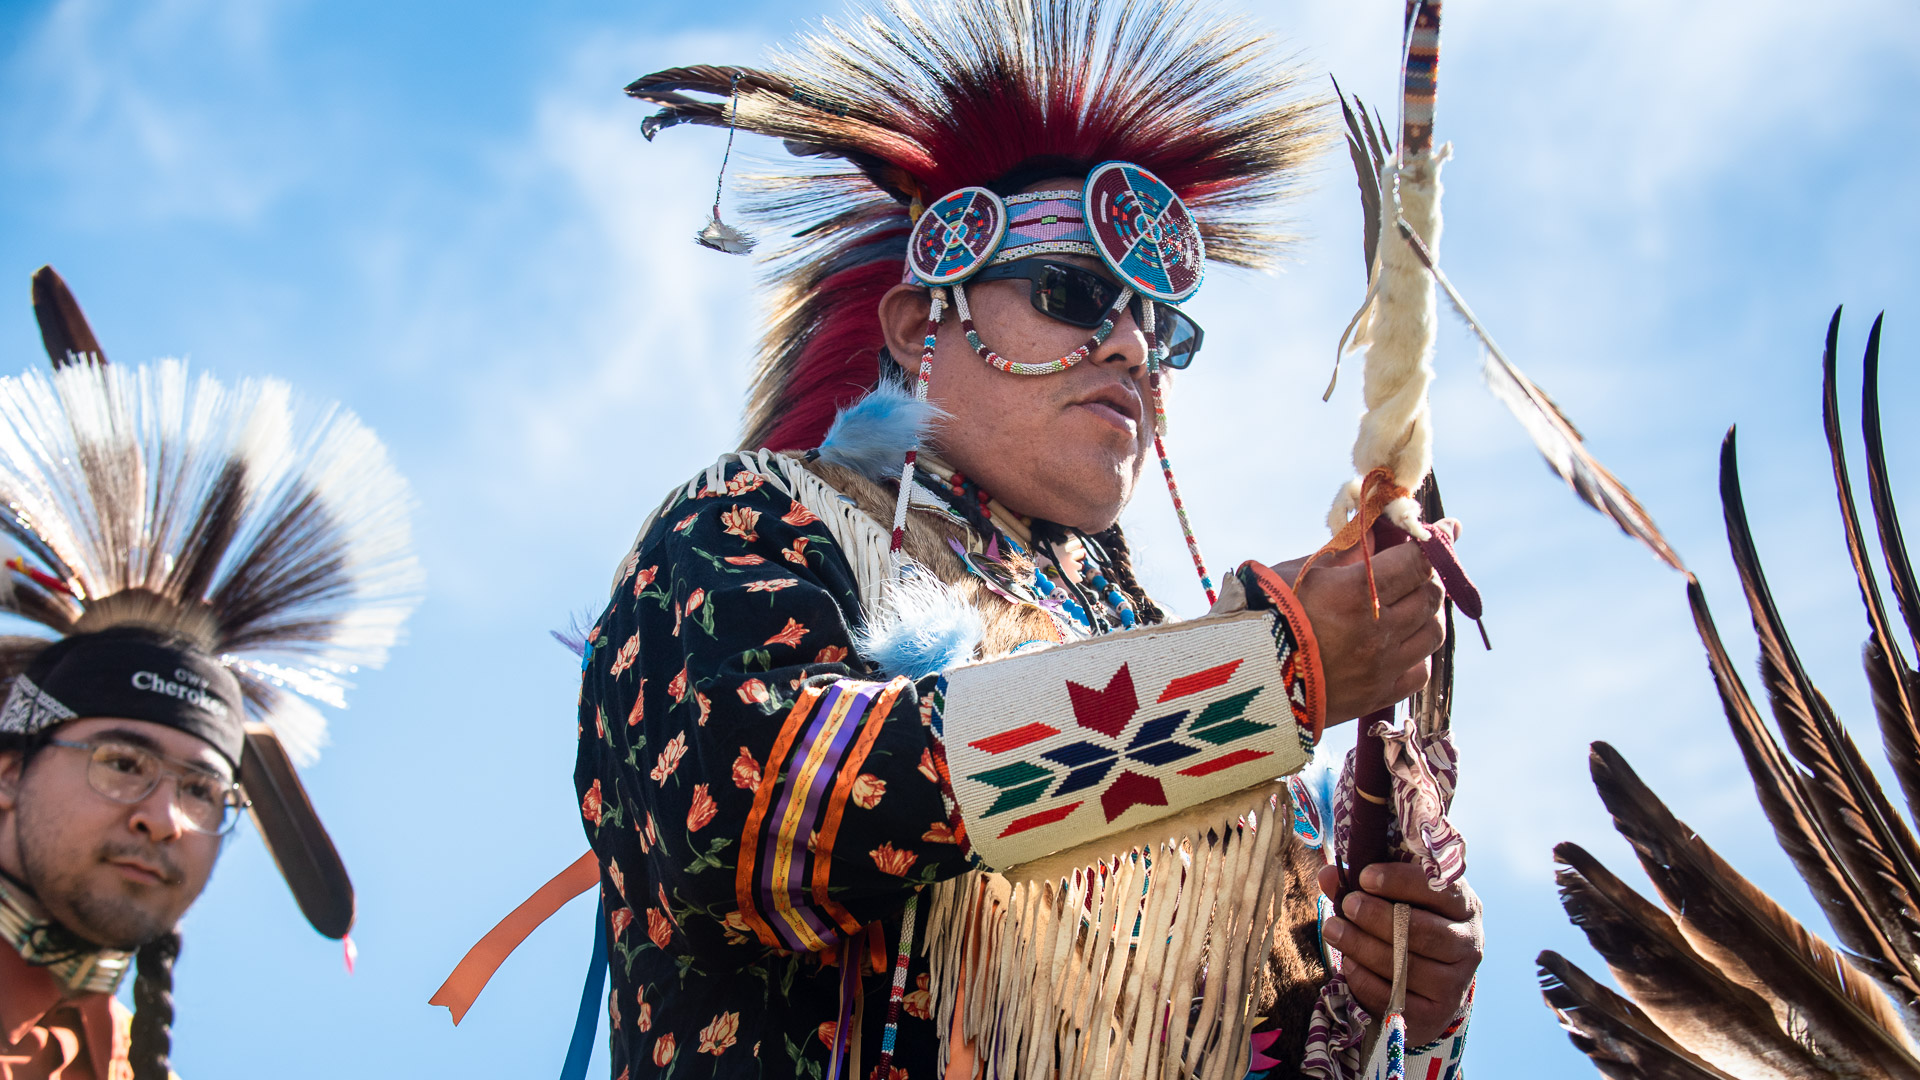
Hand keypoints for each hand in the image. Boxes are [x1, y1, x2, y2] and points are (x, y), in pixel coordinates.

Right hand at [1270, 520, 1456, 725]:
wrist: (1245, 678)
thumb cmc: (1265, 614)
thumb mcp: (1299, 570)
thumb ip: (1344, 551)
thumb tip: (1375, 533)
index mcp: (1360, 590)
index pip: (1420, 560)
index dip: (1435, 542)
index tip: (1445, 530)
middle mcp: (1380, 628)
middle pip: (1431, 594)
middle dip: (1427, 577)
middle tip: (1414, 570)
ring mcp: (1383, 665)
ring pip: (1433, 632)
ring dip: (1426, 614)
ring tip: (1407, 607)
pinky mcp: (1378, 695)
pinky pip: (1419, 670)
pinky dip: (1416, 653)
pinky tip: (1398, 644)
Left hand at [1317, 862, 1481, 1047]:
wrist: (1427, 987)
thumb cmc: (1408, 927)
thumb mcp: (1396, 900)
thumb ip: (1364, 887)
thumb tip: (1328, 875)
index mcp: (1464, 907)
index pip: (1439, 889)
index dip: (1401, 881)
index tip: (1364, 876)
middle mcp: (1468, 945)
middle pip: (1421, 930)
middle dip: (1377, 916)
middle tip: (1347, 905)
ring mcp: (1456, 983)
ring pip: (1405, 965)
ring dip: (1362, 945)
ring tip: (1333, 930)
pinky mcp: (1437, 1015)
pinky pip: (1394, 997)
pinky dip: (1365, 979)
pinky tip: (1349, 963)